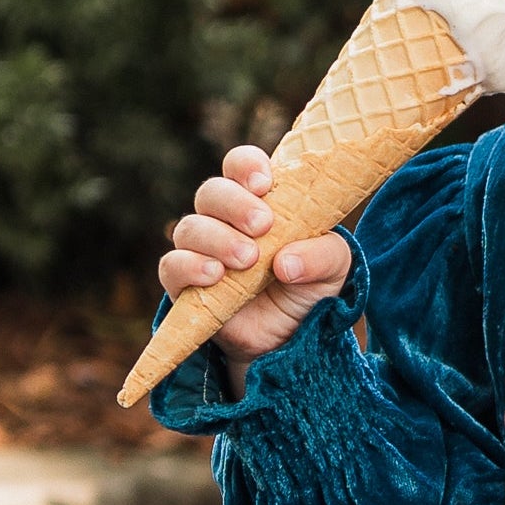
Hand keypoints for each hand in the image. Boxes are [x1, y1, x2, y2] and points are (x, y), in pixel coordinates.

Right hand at [160, 145, 351, 384]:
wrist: (289, 339)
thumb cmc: (309, 288)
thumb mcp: (333, 267)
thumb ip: (322, 255)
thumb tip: (285, 263)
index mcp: (258, 200)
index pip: (240, 165)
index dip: (246, 166)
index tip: (265, 183)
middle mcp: (224, 219)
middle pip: (211, 191)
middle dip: (235, 204)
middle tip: (263, 226)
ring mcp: (202, 250)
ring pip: (190, 227)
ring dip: (217, 239)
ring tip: (247, 261)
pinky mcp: (184, 284)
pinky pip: (171, 266)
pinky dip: (188, 266)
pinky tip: (214, 276)